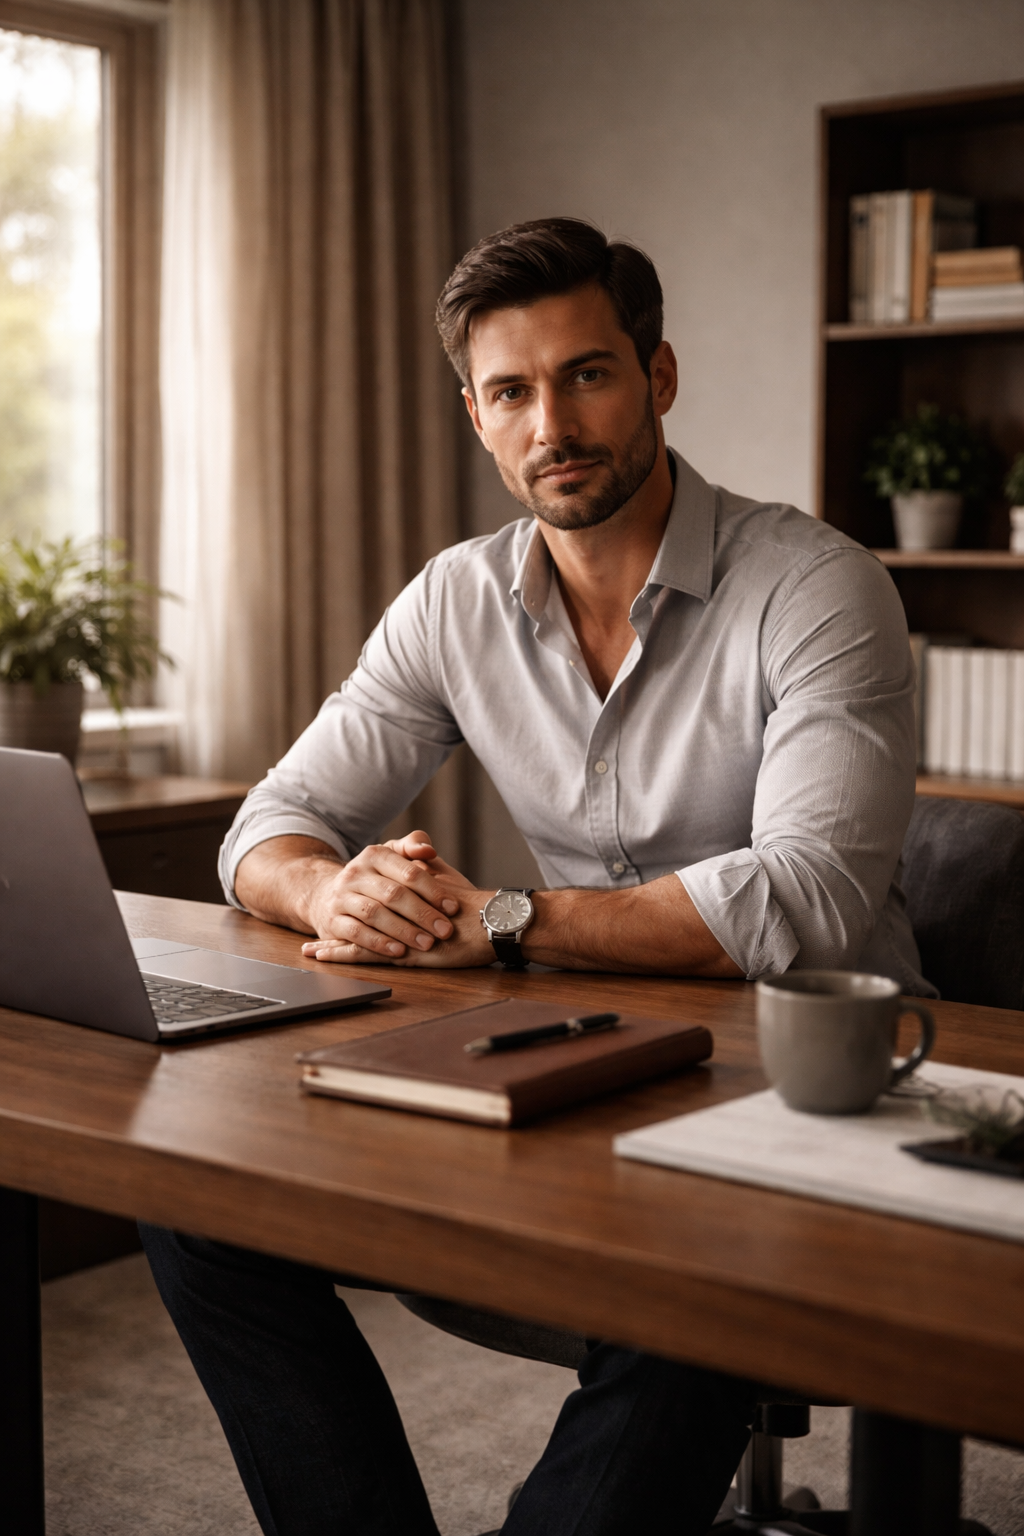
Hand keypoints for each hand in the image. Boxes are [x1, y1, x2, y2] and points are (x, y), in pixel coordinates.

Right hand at [298, 831, 465, 964]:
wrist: (326, 895)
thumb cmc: (373, 878)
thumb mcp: (391, 856)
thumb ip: (412, 847)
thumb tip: (429, 850)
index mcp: (375, 855)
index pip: (408, 872)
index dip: (433, 890)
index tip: (453, 908)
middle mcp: (355, 873)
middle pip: (393, 894)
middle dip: (422, 914)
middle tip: (445, 930)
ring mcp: (341, 897)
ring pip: (374, 914)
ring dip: (403, 930)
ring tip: (427, 943)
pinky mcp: (333, 921)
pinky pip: (356, 933)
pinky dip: (379, 943)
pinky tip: (399, 952)